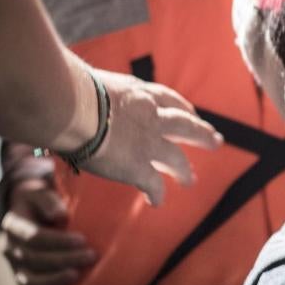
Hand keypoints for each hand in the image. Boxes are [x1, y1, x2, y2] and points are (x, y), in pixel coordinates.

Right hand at [1, 178, 94, 284]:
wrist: (32, 211)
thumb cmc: (44, 200)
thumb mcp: (43, 192)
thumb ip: (48, 200)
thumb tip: (60, 216)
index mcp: (14, 225)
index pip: (33, 237)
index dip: (58, 241)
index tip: (82, 240)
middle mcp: (10, 248)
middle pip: (33, 260)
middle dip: (63, 260)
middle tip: (91, 257)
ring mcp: (15, 267)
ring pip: (29, 282)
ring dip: (55, 281)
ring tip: (80, 276)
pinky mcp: (24, 281)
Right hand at [81, 70, 223, 205]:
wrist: (71, 106)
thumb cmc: (68, 89)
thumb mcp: (90, 82)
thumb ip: (94, 93)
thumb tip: (77, 94)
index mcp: (139, 94)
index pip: (168, 99)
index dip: (182, 108)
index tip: (191, 113)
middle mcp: (151, 117)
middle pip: (185, 126)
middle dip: (202, 134)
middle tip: (216, 141)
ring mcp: (148, 143)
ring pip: (176, 158)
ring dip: (184, 170)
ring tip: (190, 180)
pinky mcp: (137, 167)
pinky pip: (153, 184)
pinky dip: (157, 193)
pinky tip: (157, 201)